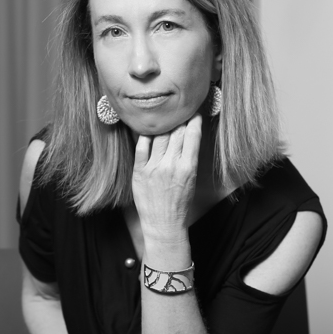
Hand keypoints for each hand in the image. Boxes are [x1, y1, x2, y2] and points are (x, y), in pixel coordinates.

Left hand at [132, 114, 201, 244]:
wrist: (163, 225)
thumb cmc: (179, 203)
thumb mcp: (191, 180)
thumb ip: (188, 157)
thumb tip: (186, 135)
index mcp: (188, 167)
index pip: (192, 135)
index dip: (193, 119)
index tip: (193, 111)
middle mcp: (171, 165)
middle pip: (176, 132)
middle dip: (178, 118)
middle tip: (177, 108)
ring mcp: (153, 168)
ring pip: (159, 136)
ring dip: (162, 124)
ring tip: (163, 115)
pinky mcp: (139, 172)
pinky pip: (141, 146)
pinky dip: (145, 135)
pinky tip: (147, 128)